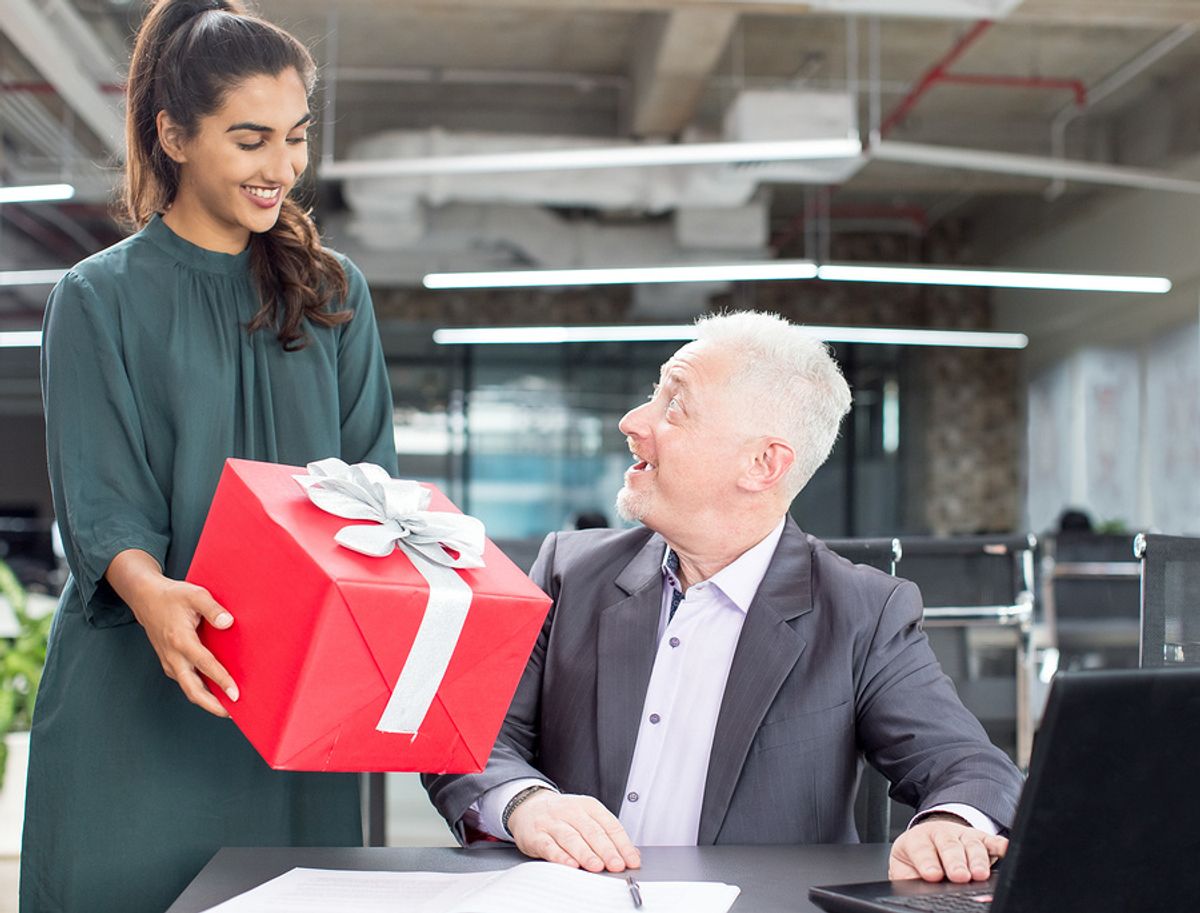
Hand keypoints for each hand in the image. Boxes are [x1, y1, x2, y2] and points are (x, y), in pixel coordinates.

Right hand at [109, 549, 237, 717]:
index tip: (236, 693)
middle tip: (234, 713)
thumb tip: (228, 623)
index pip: (205, 665)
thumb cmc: (173, 596)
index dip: (221, 680)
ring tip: (230, 708)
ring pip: (189, 689)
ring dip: (208, 701)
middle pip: (192, 690)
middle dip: (213, 705)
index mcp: (180, 640)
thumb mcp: (195, 594)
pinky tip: (217, 693)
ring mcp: (170, 662)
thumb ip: (213, 609)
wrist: (146, 598)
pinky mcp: (171, 664)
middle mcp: (173, 656)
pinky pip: (187, 682)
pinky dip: (201, 691)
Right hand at [506, 790, 641, 872]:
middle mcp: (571, 811)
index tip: (631, 860)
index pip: (609, 825)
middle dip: (606, 850)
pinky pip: (549, 846)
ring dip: (585, 853)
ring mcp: (552, 823)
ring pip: (571, 838)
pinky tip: (570, 864)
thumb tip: (631, 854)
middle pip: (592, 831)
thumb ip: (607, 834)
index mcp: (588, 806)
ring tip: (597, 866)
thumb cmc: (563, 815)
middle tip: (616, 865)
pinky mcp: (536, 835)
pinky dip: (560, 856)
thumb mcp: (586, 816)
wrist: (529, 805)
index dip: (622, 844)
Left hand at [889, 813, 1007, 883]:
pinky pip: (992, 840)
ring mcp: (962, 835)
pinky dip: (999, 846)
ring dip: (977, 860)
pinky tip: (1005, 851)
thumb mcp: (905, 867)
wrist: (928, 839)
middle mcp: (941, 834)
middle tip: (959, 876)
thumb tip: (913, 890)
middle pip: (949, 846)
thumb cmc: (917, 859)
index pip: (922, 849)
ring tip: (980, 875)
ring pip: (971, 844)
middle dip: (955, 862)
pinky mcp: (982, 838)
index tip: (932, 875)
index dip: (927, 862)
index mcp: (918, 840)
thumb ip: (909, 877)